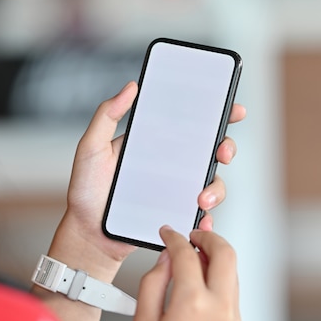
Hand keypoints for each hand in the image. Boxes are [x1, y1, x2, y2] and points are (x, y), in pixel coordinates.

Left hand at [63, 81, 245, 262]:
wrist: (88, 234)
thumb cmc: (87, 190)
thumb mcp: (92, 147)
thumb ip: (106, 115)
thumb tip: (131, 87)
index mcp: (156, 142)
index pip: (191, 123)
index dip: (217, 113)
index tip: (232, 109)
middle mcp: (172, 164)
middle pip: (212, 150)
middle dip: (227, 147)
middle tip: (222, 152)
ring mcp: (178, 189)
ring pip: (213, 182)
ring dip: (216, 187)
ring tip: (201, 198)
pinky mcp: (178, 213)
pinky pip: (203, 214)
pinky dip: (208, 217)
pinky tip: (201, 218)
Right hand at [134, 226, 241, 320]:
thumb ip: (152, 284)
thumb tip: (164, 261)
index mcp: (193, 303)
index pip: (186, 254)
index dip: (174, 238)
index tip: (169, 234)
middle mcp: (219, 308)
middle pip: (224, 253)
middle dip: (208, 236)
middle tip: (193, 235)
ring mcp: (233, 318)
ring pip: (233, 270)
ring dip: (216, 257)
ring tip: (197, 256)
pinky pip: (233, 291)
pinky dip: (220, 277)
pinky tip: (204, 280)